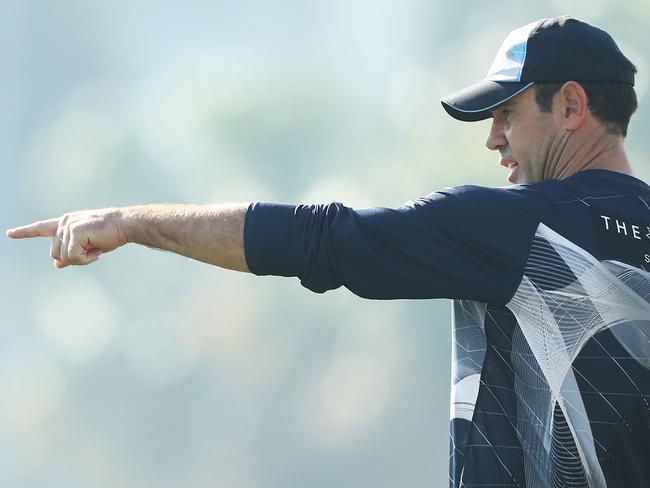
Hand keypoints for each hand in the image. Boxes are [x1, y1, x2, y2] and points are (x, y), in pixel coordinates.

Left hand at [6, 208, 127, 267]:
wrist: (125, 225)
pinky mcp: (74, 231)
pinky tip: (96, 253)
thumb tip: (57, 264)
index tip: (10, 233)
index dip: (26, 232)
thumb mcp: (88, 246)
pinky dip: (85, 260)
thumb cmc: (110, 234)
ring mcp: (68, 226)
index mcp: (66, 222)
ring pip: (62, 257)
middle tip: (91, 255)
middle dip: (73, 259)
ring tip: (95, 251)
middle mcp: (64, 222)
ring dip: (81, 260)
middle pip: (55, 253)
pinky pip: (72, 256)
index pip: (42, 227)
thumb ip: (71, 253)